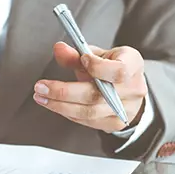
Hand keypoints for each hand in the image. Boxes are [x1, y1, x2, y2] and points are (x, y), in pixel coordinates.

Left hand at [33, 42, 147, 132]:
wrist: (128, 87)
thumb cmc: (112, 66)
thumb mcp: (98, 54)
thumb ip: (77, 53)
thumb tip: (59, 49)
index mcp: (132, 65)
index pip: (119, 70)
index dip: (98, 67)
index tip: (82, 59)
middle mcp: (133, 89)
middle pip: (97, 95)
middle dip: (65, 91)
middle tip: (41, 86)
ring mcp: (125, 109)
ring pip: (89, 112)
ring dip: (61, 105)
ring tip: (42, 97)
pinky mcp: (115, 123)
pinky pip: (88, 121)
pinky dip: (69, 113)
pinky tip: (56, 105)